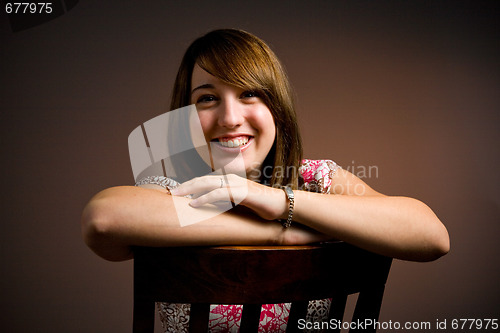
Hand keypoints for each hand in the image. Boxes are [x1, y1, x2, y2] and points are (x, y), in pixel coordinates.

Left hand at [170, 174, 287, 220]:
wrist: (282, 205)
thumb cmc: (261, 206)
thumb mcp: (240, 203)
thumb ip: (226, 202)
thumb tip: (212, 209)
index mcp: (229, 180)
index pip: (205, 180)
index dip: (190, 185)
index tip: (176, 192)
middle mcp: (230, 179)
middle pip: (202, 180)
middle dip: (185, 185)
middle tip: (170, 192)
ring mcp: (235, 184)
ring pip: (207, 183)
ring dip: (190, 189)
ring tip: (176, 196)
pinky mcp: (241, 192)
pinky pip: (218, 193)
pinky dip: (204, 198)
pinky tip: (194, 203)